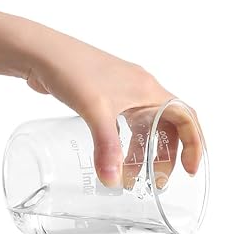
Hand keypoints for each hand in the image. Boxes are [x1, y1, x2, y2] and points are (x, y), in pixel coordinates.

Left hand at [22, 26, 201, 187]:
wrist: (38, 51)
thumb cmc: (70, 67)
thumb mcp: (95, 110)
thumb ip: (106, 147)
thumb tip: (112, 181)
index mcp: (148, 91)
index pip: (185, 117)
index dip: (194, 145)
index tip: (190, 170)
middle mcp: (140, 91)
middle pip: (166, 129)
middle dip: (164, 158)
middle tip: (156, 182)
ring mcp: (122, 94)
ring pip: (144, 130)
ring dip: (142, 155)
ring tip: (131, 179)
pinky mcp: (105, 99)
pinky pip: (125, 127)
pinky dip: (124, 147)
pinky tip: (113, 160)